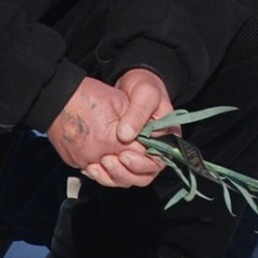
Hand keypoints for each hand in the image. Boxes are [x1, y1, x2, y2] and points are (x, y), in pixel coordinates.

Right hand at [49, 77, 151, 188]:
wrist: (55, 96)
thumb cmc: (88, 95)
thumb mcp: (120, 102)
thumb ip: (137, 122)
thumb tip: (149, 136)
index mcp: (111, 141)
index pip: (139, 158)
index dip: (147, 154)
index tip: (149, 148)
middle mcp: (96, 156)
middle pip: (124, 173)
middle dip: (133, 166)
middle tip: (136, 155)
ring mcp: (83, 160)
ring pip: (107, 176)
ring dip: (117, 170)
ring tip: (122, 159)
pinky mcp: (72, 160)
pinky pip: (91, 170)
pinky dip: (100, 166)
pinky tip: (105, 157)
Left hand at [92, 68, 174, 187]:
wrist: (134, 81)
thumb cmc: (146, 86)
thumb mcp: (145, 95)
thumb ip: (137, 115)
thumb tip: (124, 136)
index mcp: (167, 139)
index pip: (157, 162)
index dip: (141, 164)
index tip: (123, 156)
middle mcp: (154, 150)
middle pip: (142, 175)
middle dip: (124, 173)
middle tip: (107, 161)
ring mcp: (138, 153)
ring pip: (127, 176)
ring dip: (111, 176)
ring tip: (94, 166)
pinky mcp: (123, 153)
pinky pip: (115, 170)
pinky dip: (103, 172)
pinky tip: (90, 166)